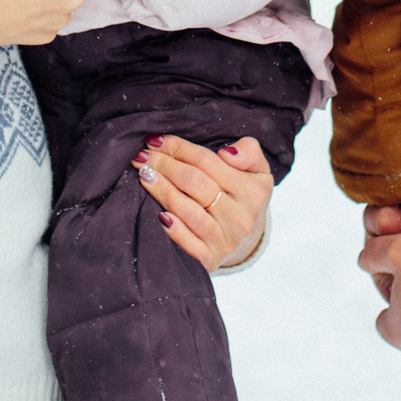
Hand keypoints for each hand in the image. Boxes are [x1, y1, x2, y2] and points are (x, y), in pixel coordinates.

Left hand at [134, 134, 273, 272]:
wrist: (246, 239)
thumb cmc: (243, 195)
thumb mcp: (257, 170)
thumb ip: (249, 152)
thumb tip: (226, 153)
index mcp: (253, 191)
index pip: (208, 162)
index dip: (179, 149)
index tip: (156, 141)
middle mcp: (241, 217)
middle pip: (195, 184)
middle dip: (165, 166)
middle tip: (142, 156)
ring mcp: (226, 240)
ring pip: (189, 211)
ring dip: (162, 191)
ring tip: (144, 175)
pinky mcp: (212, 259)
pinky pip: (191, 246)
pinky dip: (175, 231)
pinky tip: (159, 215)